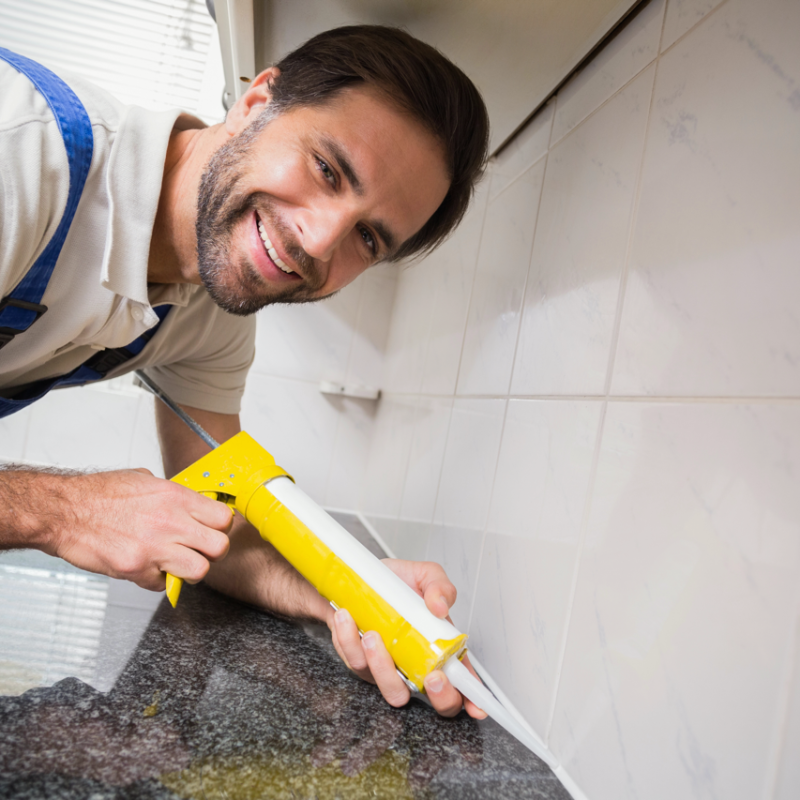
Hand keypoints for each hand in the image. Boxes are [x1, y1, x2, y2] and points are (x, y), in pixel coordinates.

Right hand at [45, 468, 232, 589]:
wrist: (63, 512)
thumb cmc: (98, 494)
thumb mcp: (144, 480)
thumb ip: (171, 495)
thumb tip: (188, 504)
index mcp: (175, 497)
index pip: (223, 517)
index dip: (222, 526)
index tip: (214, 528)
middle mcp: (170, 522)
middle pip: (220, 547)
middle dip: (214, 551)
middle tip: (201, 549)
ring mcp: (153, 548)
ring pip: (200, 571)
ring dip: (191, 569)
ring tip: (178, 562)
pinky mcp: (135, 569)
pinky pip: (162, 584)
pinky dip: (157, 580)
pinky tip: (147, 567)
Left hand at [326, 558, 487, 719]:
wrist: (356, 577)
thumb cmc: (394, 582)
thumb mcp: (424, 574)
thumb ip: (440, 586)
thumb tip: (440, 607)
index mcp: (438, 646)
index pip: (462, 680)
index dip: (473, 700)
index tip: (477, 708)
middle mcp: (416, 664)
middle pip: (434, 702)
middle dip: (438, 696)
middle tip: (433, 676)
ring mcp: (389, 669)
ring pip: (391, 689)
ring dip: (382, 665)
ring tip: (373, 634)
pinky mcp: (360, 664)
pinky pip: (355, 664)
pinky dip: (348, 641)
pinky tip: (347, 619)